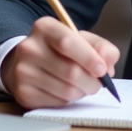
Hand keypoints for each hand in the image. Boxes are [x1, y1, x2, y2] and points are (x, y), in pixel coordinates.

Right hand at [0, 16, 119, 108]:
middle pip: (70, 71)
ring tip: (83, 86)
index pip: (67, 42)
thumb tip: (108, 62)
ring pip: (66, 90)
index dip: (89, 58)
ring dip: (82, 92)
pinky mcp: (23, 92)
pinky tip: (66, 91)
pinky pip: (57, 103)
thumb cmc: (59, 50)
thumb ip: (100, 47)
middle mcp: (29, 48)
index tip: (102, 70)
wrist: (27, 63)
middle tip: (98, 83)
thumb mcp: (80, 40)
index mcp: (44, 28)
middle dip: (91, 81)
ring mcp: (23, 71)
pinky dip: (69, 101)